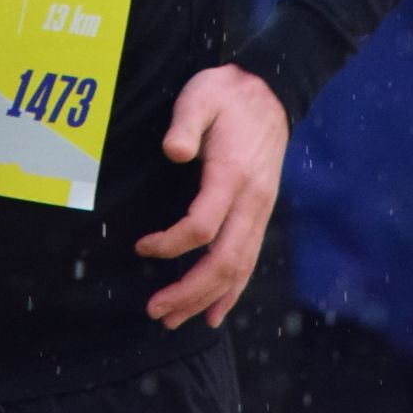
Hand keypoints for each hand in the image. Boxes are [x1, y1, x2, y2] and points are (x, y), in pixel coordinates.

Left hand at [134, 64, 288, 330]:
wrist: (271, 92)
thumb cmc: (227, 94)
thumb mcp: (202, 96)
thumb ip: (186, 123)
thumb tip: (173, 151)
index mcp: (232, 174)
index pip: (202, 226)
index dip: (170, 244)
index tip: (141, 247)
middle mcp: (252, 201)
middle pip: (224, 261)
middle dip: (189, 291)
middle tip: (156, 311)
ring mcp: (260, 211)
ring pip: (238, 268)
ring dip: (206, 298)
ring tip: (174, 319)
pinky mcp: (260, 215)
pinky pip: (249, 262)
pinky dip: (232, 292)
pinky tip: (214, 312)